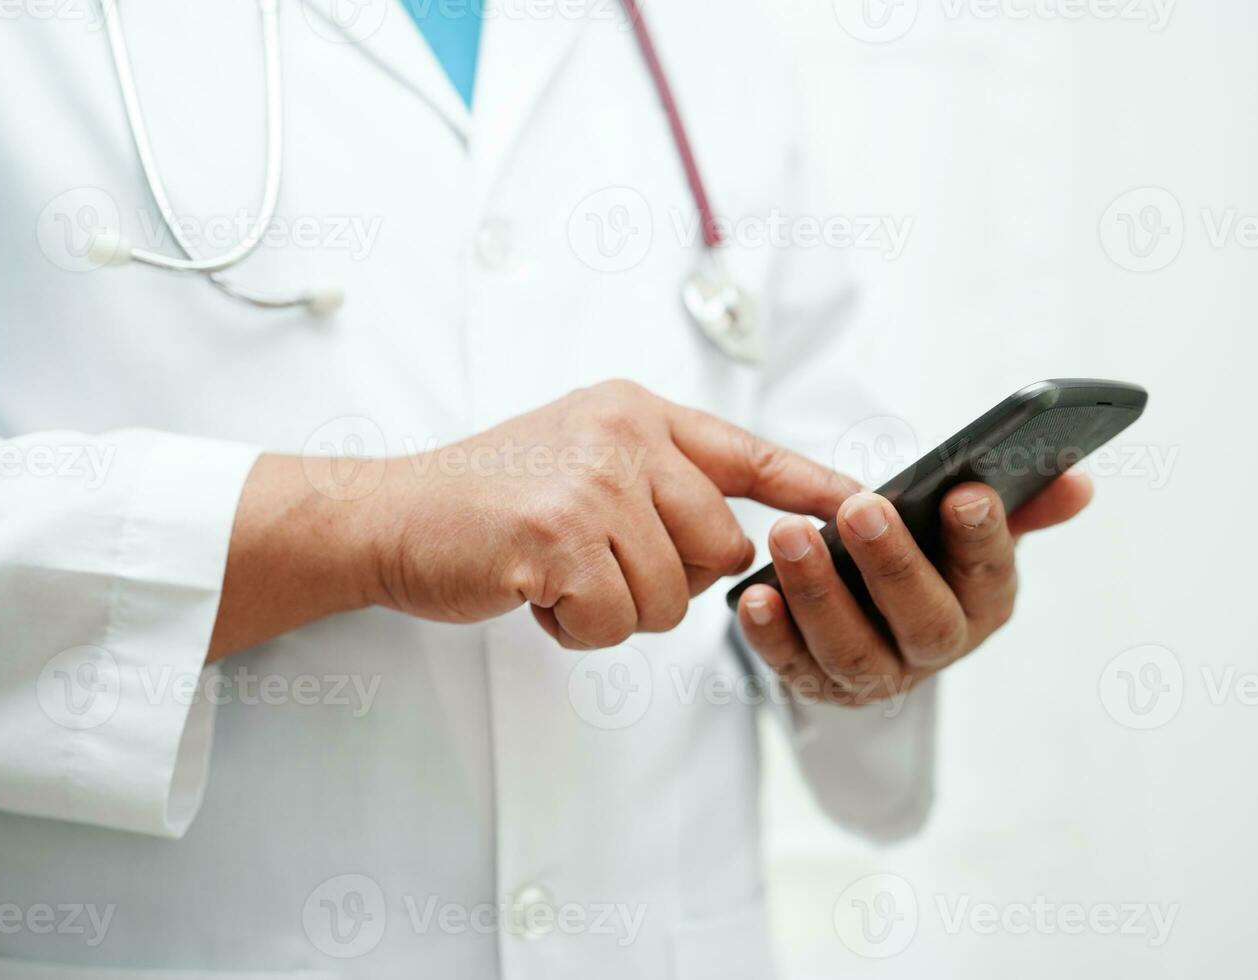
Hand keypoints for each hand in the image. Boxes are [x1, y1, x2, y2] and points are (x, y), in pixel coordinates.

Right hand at [359, 381, 856, 648]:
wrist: (391, 516)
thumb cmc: (491, 499)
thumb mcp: (583, 456)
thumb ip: (658, 481)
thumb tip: (737, 541)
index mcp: (637, 411)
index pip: (751, 452)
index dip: (814, 487)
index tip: (866, 508)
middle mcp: (623, 433)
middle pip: (720, 547)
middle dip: (669, 582)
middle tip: (599, 567)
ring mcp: (592, 480)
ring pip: (671, 596)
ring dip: (616, 610)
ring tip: (559, 575)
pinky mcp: (559, 535)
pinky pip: (617, 621)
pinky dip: (579, 629)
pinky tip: (536, 593)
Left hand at [735, 471, 1093, 705]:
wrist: (873, 613)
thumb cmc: (930, 556)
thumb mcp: (974, 526)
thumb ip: (1023, 501)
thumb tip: (1077, 482)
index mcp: (986, 601)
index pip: (991, 573)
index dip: (983, 537)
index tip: (964, 492)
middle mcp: (937, 646)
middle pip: (924, 620)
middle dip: (894, 564)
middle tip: (862, 508)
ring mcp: (878, 674)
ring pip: (852, 649)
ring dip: (820, 593)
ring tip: (790, 536)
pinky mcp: (820, 684)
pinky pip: (793, 667)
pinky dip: (771, 636)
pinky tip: (753, 595)